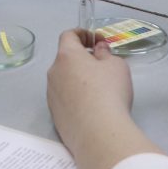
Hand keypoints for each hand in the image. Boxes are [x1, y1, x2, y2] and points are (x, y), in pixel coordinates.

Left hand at [48, 29, 151, 168]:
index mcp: (66, 56)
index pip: (68, 35)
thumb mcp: (116, 66)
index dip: (82, 34)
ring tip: (98, 90)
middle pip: (65, 59)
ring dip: (77, 79)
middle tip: (101, 66)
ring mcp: (51, 95)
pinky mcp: (54, 115)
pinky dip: (75, 97)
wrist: (98, 134)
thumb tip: (98, 51)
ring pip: (64, 79)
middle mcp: (53, 73)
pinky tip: (91, 108)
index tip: (97, 40)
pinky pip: (64, 98)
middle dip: (82, 59)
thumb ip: (105, 54)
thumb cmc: (109, 92)